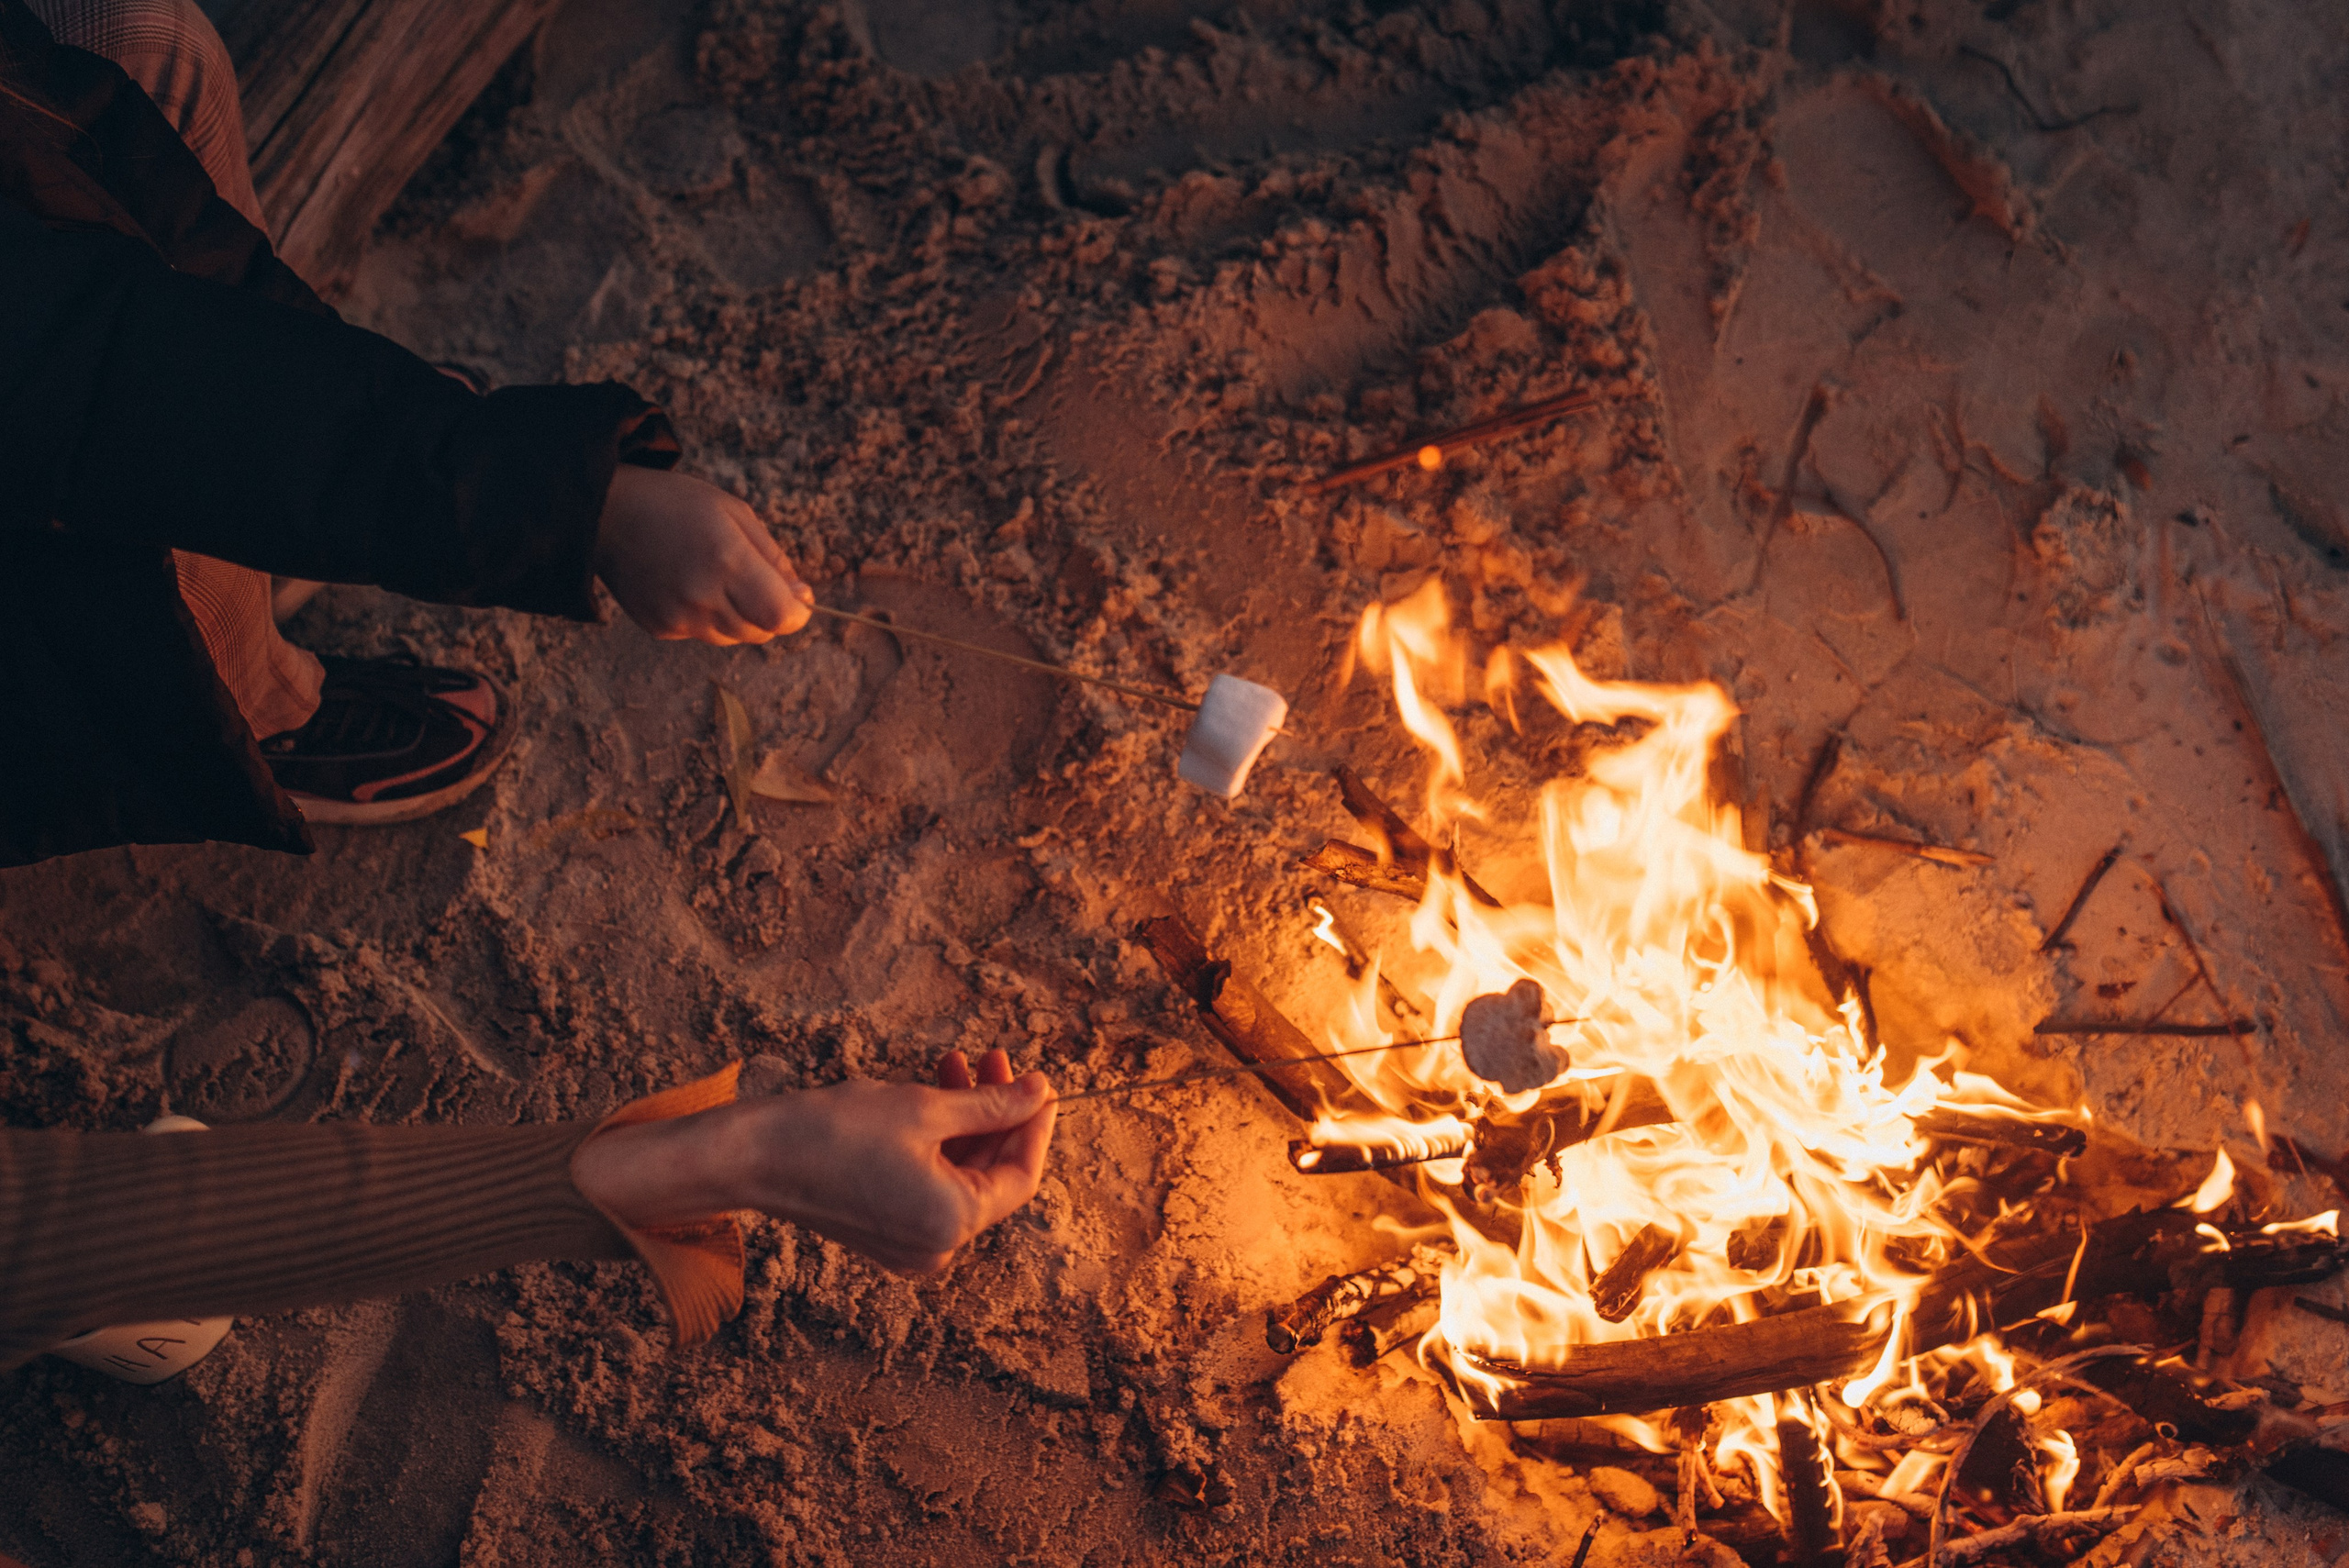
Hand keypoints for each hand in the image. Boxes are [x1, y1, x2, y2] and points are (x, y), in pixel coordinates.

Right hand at [572, 1051, 1056, 1274]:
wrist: (753, 1156)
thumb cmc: (835, 1132)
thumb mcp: (925, 1109)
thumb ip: (992, 1105)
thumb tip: (1042, 1093)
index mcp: (954, 1224)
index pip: (1021, 1174)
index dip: (1034, 1124)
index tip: (1038, 1081)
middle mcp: (936, 1248)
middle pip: (992, 1176)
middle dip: (996, 1115)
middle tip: (993, 1060)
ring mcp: (909, 1246)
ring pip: (960, 1177)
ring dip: (965, 1122)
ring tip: (955, 1065)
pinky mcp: (884, 1234)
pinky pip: (930, 1187)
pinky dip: (937, 1145)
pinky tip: (929, 1096)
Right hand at [593, 465, 814, 644]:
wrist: (606, 513)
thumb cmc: (676, 504)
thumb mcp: (735, 513)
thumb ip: (774, 558)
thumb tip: (802, 597)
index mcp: (726, 559)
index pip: (780, 616)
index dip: (797, 612)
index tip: (796, 597)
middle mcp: (702, 595)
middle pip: (761, 632)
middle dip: (769, 612)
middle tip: (754, 579)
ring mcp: (678, 616)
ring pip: (734, 637)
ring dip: (739, 616)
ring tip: (717, 577)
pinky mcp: (660, 627)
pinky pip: (703, 634)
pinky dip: (708, 617)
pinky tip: (689, 585)